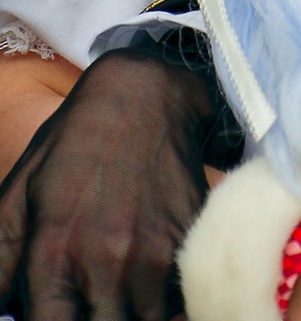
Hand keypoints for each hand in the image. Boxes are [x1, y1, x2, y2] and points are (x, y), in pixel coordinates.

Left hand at [0, 44, 215, 320]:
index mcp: (55, 252)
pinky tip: (152, 288)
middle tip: (94, 308)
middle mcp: (106, 261)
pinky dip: (169, 302)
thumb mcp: (19, 194)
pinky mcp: (190, 240)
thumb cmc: (74, 145)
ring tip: (121, 301)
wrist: (145, 94)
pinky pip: (182, 297)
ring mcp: (154, 253)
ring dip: (135, 316)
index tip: (61, 319)